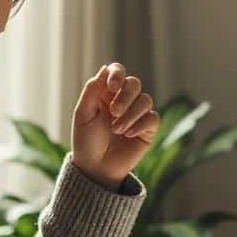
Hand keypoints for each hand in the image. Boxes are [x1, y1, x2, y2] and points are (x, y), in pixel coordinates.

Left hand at [72, 62, 159, 190]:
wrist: (96, 168)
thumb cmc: (86, 141)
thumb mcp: (83, 115)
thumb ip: (92, 90)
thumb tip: (105, 69)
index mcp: (106, 93)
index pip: (117, 72)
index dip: (118, 74)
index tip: (112, 87)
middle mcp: (123, 100)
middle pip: (134, 83)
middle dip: (125, 97)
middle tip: (114, 113)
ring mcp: (137, 114)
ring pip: (145, 100)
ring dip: (131, 114)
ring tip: (117, 130)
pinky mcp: (148, 129)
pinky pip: (153, 118)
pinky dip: (140, 125)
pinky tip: (127, 135)